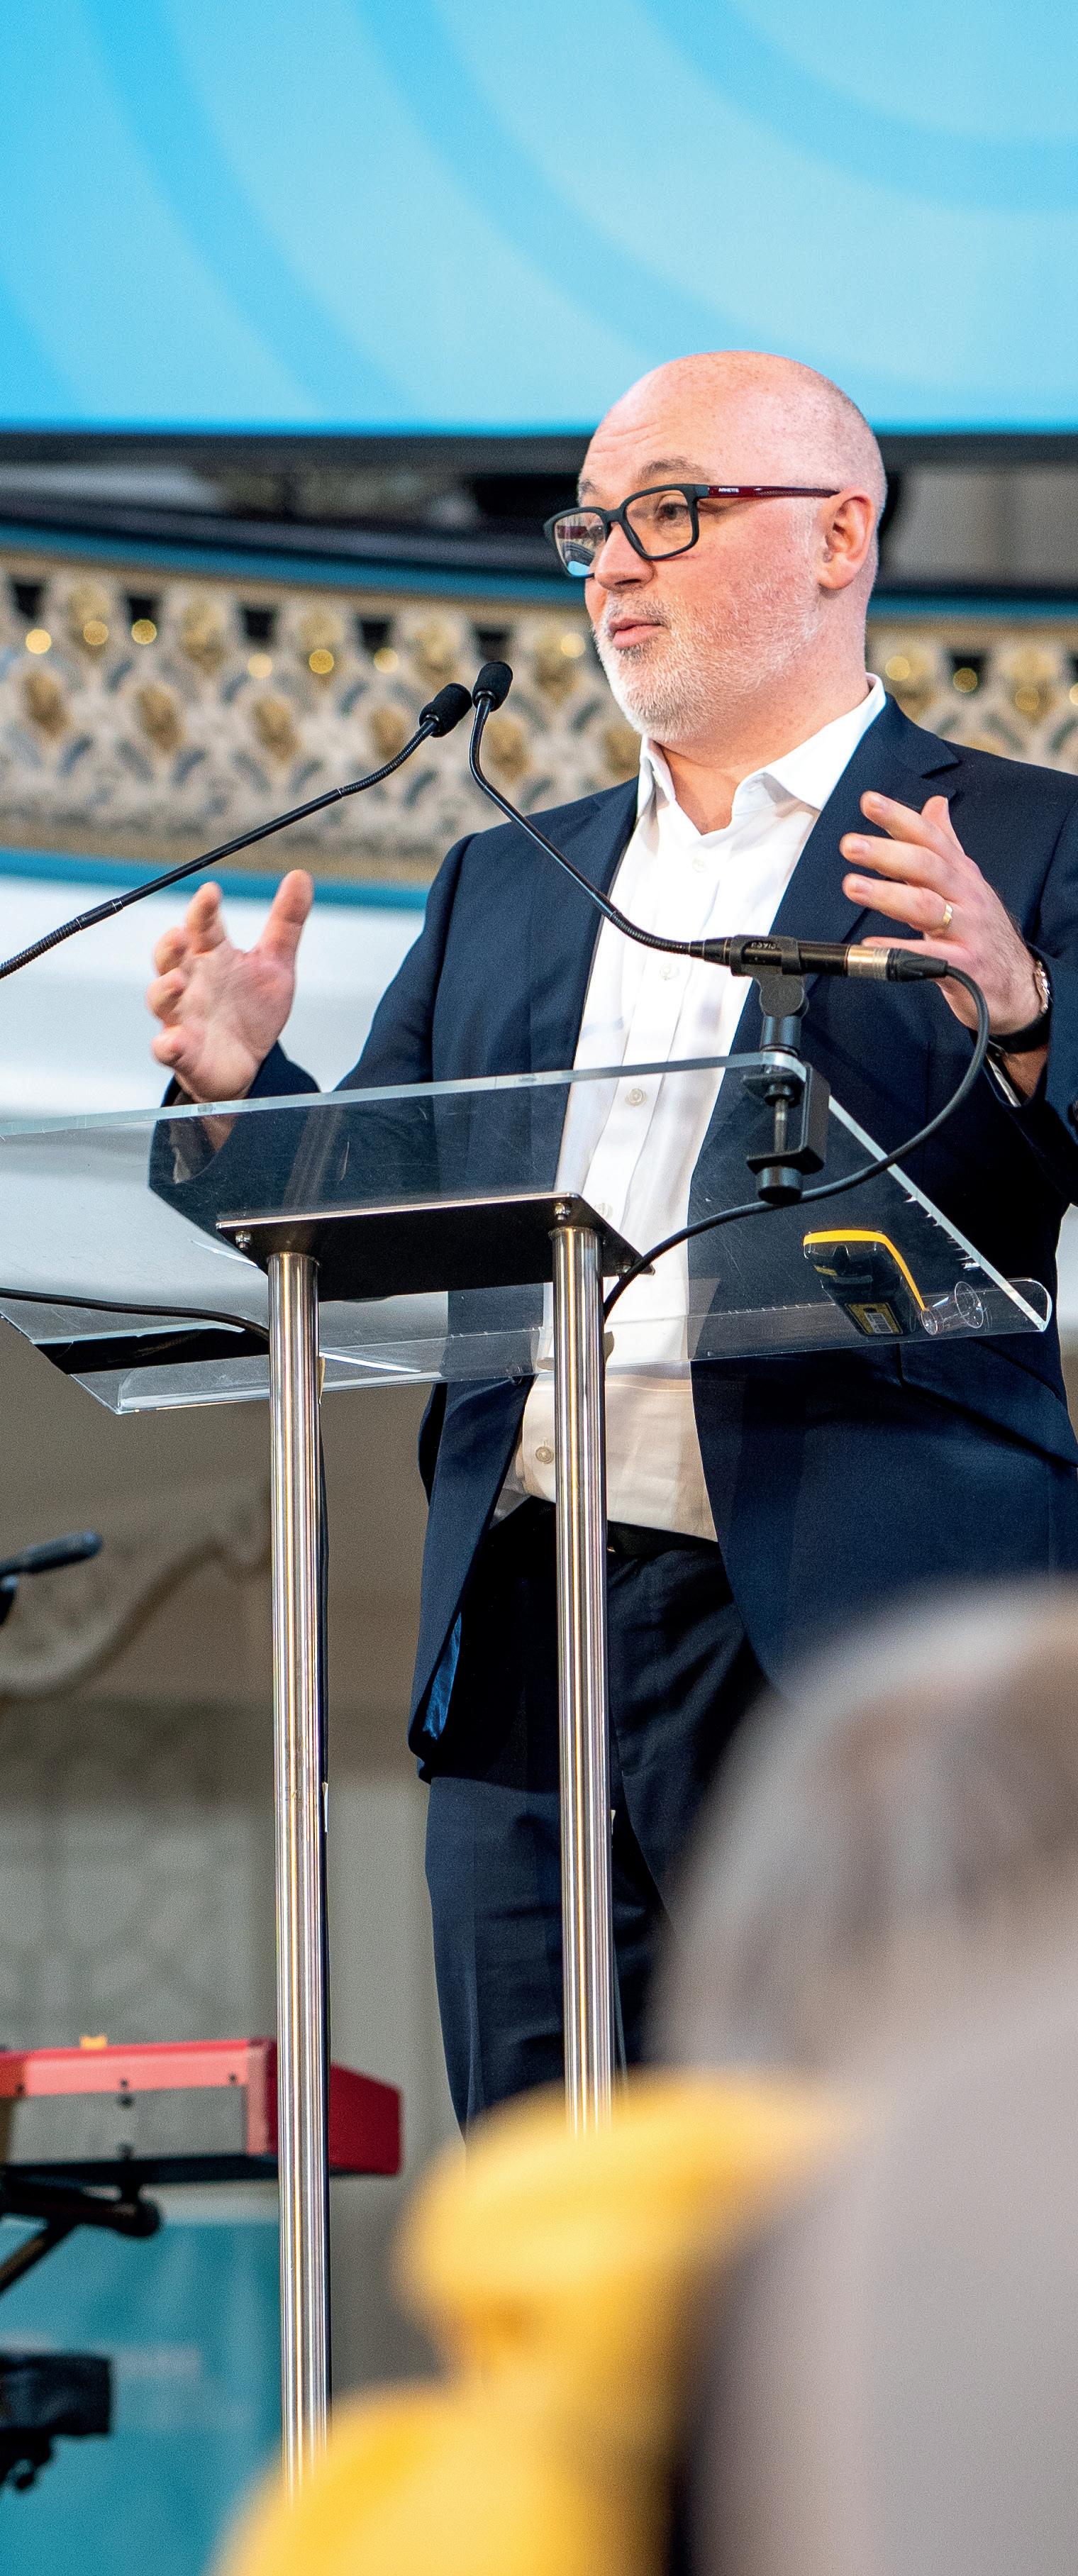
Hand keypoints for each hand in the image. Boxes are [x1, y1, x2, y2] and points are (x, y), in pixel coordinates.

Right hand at [147, 870, 312, 1103]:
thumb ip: (285, 922)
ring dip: (164, 990)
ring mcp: (182, 1017)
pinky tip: (174, 1041)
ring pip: (161, 999)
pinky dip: (167, 1045)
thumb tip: (300, 875)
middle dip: (171, 946)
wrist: (249, 1062)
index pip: (202, 926)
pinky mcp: (182, 1052)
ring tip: (176, 981)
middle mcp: (191, 982)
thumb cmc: (253, 1009)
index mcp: (212, 956)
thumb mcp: (275, 963)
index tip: (211, 892)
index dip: (203, 910)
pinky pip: (166, 1048)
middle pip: (170, 957)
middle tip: (180, 935)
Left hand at [840, 792, 1046, 1094]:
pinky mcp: (964, 966)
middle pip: (928, 866)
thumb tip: (934, 804)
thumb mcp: (966, 883)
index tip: (869, 801)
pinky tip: (868, 945)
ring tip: (852, 886)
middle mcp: (967, 896)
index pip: (931, 837)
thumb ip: (946, 844)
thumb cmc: (981, 931)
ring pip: (927, 907)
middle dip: (888, 853)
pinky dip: (897, 949)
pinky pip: (928, 956)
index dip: (900, 818)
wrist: (1017, 985)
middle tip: (850, 844)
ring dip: (888, 895)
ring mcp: (968, 931)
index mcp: (962, 874)